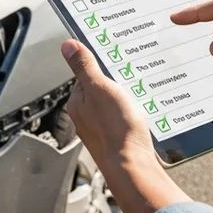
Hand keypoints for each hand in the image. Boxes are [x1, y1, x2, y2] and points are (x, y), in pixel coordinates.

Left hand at [60, 40, 190, 212]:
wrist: (133, 166)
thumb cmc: (115, 128)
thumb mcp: (100, 87)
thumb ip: (84, 66)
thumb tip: (67, 45)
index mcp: (77, 104)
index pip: (86, 76)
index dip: (102, 67)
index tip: (116, 60)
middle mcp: (86, 118)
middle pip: (102, 91)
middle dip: (117, 84)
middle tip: (133, 79)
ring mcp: (102, 131)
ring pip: (115, 107)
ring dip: (128, 100)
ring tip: (141, 96)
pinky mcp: (118, 141)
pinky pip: (126, 121)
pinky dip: (135, 115)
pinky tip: (145, 115)